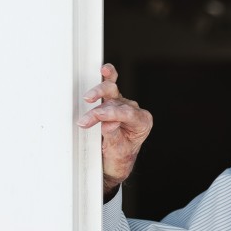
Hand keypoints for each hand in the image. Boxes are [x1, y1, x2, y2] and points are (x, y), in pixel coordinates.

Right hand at [78, 63, 152, 195]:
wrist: (115, 160)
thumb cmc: (118, 156)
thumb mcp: (116, 150)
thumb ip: (113, 135)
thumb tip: (109, 122)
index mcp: (142, 122)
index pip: (126, 113)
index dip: (109, 114)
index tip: (94, 118)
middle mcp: (135, 111)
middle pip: (119, 100)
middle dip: (102, 107)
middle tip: (88, 117)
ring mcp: (124, 104)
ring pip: (112, 92)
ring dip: (98, 94)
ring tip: (88, 99)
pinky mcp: (114, 100)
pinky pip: (112, 84)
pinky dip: (108, 76)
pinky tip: (105, 70)